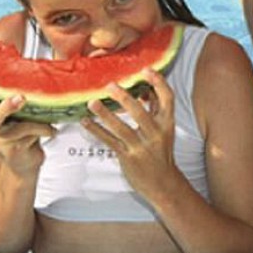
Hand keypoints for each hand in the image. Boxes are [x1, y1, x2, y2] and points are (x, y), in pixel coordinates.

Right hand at [0, 88, 53, 175]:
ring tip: (48, 123)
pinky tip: (50, 131)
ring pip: (18, 127)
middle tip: (20, 98)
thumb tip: (30, 88)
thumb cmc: (20, 137)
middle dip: (6, 108)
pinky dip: (44, 130)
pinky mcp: (12, 151)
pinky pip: (31, 135)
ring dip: (37, 122)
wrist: (24, 164)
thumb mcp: (14, 120)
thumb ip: (13, 108)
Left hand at [81, 69, 179, 197]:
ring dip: (105, 114)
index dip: (158, 83)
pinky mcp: (127, 156)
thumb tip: (144, 89)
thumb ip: (155, 110)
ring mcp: (141, 146)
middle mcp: (155, 133)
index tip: (146, 70)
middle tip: (110, 85)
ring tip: (92, 102)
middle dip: (125, 98)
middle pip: (140, 112)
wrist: (162, 182)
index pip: (167, 99)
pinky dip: (96, 130)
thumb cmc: (161, 151)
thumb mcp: (164, 129)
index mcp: (167, 123)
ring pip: (121, 128)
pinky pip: (109, 141)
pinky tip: (85, 121)